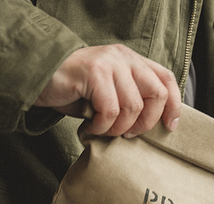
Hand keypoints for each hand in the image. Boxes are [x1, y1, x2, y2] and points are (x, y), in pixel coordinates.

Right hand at [34, 44, 181, 137]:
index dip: (174, 105)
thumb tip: (152, 125)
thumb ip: (130, 100)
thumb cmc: (76, 92)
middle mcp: (124, 58)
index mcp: (132, 62)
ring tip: (103, 130)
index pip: (166, 79)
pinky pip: (110, 110)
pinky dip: (102, 127)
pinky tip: (91, 127)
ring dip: (119, 128)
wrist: (39, 79)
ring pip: (133, 106)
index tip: (170, 126)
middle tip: (128, 135)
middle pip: (157, 93)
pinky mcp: (94, 72)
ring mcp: (109, 62)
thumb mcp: (109, 95)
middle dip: (146, 123)